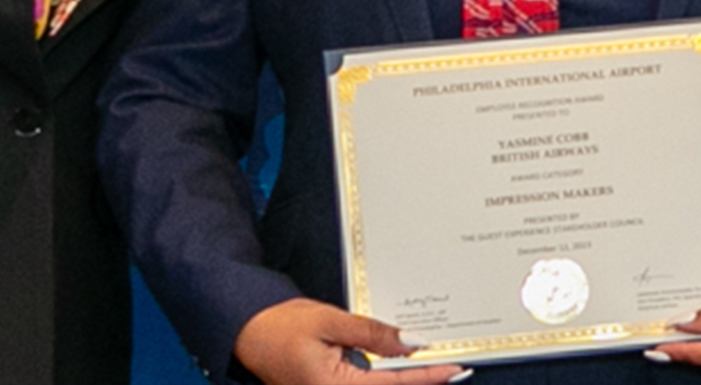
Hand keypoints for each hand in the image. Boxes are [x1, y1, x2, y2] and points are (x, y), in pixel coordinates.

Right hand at [235, 297, 458, 383]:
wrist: (244, 330)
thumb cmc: (277, 325)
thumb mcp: (330, 321)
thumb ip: (373, 335)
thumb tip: (411, 343)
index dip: (428, 377)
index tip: (455, 370)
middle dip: (419, 381)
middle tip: (452, 368)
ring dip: (402, 380)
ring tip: (432, 366)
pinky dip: (385, 379)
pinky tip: (400, 366)